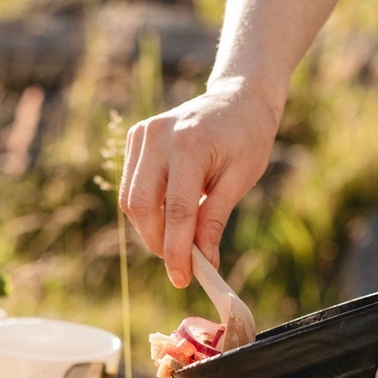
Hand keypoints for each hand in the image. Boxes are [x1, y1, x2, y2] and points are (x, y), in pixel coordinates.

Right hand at [120, 77, 281, 286]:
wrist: (238, 98)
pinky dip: (148, 210)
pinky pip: (132, 187)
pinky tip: (170, 214)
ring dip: (151, 229)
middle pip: (142, 206)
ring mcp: (143, 134)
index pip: (177, 210)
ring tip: (178, 239)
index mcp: (190, 144)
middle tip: (180, 263)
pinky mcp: (136, 138)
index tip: (182, 279)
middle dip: (158, 242)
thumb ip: (214, 219)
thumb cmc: (246, 138)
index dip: (178, 251)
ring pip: (131, 200)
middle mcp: (158, 136)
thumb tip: (201, 261)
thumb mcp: (240, 180)